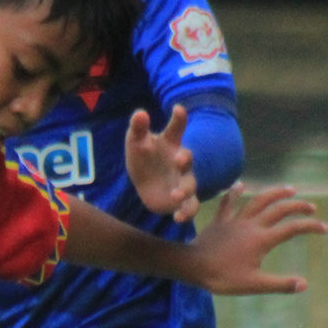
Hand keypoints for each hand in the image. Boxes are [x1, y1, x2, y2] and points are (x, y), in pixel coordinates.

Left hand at [124, 105, 198, 222]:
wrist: (146, 182)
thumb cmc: (143, 156)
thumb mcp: (136, 142)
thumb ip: (138, 128)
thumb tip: (140, 113)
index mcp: (170, 143)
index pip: (176, 129)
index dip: (178, 119)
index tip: (177, 109)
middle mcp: (180, 162)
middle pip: (187, 159)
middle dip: (185, 159)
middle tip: (180, 158)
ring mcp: (182, 181)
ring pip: (190, 185)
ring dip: (185, 190)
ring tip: (176, 194)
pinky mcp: (181, 201)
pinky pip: (189, 208)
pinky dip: (186, 213)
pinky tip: (178, 218)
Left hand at [187, 184, 326, 294]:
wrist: (193, 266)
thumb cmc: (223, 277)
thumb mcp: (254, 285)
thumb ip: (280, 284)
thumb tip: (304, 284)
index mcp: (262, 240)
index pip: (292, 229)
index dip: (310, 227)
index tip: (324, 228)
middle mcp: (251, 225)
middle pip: (279, 209)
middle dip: (298, 206)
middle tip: (311, 207)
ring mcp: (235, 221)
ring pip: (258, 201)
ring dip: (274, 193)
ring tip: (288, 189)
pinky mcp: (220, 221)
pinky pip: (228, 203)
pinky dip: (235, 193)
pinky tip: (240, 185)